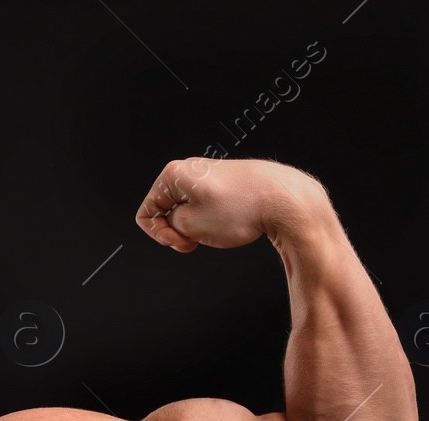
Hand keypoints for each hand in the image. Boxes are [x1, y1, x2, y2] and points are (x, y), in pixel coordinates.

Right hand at [134, 157, 325, 252]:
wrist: (282, 199)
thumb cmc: (240, 208)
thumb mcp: (190, 225)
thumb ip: (170, 224)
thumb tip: (174, 220)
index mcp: (173, 174)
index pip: (146, 212)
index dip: (158, 234)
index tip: (180, 242)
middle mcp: (189, 170)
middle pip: (166, 210)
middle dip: (177, 231)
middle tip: (195, 242)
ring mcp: (210, 175)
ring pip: (187, 210)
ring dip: (195, 228)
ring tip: (215, 233)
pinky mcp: (226, 182)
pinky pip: (206, 207)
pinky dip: (211, 221)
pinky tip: (228, 225)